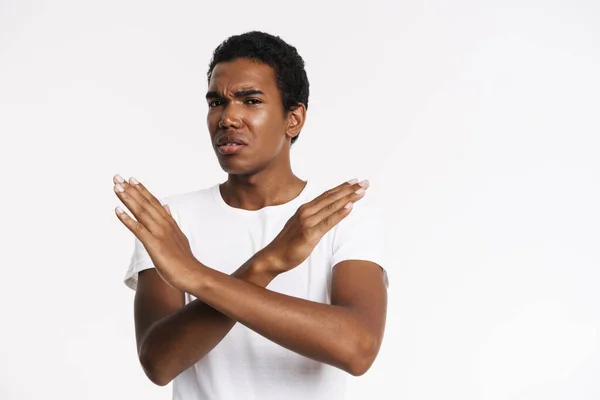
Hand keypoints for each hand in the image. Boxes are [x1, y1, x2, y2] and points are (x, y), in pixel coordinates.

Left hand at [112, 174, 196, 289]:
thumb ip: (171, 221)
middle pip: (145, 203)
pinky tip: (117, 210)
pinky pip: (138, 229)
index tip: (131, 179)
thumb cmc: (184, 260)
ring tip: (116, 187)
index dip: (142, 190)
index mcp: (169, 223)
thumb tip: (167, 206)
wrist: (193, 274)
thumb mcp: (179, 236)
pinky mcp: (154, 244)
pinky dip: (127, 219)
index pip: (154, 202)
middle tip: (117, 177)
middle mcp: (164, 224)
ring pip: (141, 212)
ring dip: (128, 198)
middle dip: (130, 190)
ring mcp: (159, 233)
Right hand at [263, 179, 369, 273]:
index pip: (327, 195)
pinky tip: (350, 207)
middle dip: (349, 189)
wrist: (273, 256)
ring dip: (348, 197)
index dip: (342, 187)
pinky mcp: (309, 234)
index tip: (355, 182)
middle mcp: (306, 212)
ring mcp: (307, 222)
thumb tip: (327, 213)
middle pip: (332, 197)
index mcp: (305, 209)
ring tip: (361, 191)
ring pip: (332, 206)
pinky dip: (339, 213)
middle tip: (365, 183)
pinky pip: (328, 222)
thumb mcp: (301, 225)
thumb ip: (313, 218)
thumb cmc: (288, 243)